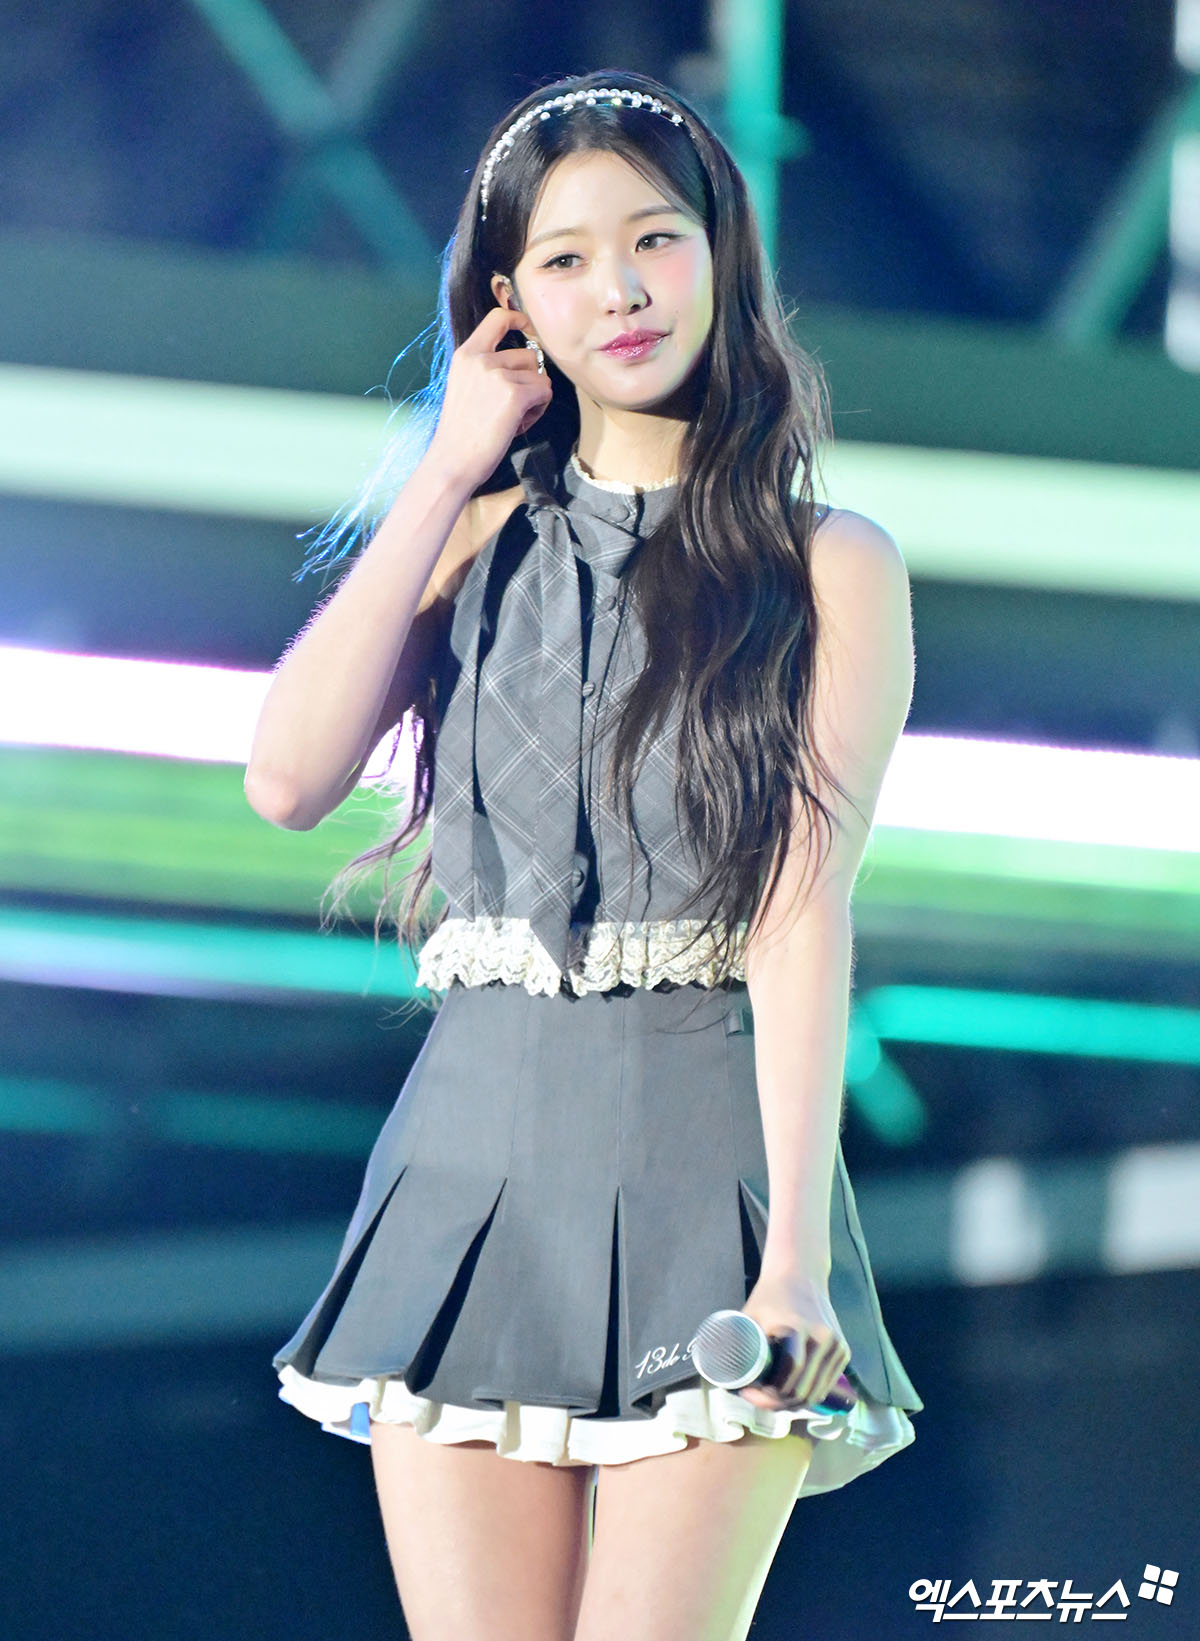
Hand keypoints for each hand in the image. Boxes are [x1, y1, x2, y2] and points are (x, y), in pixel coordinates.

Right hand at [425, 306, 553, 493]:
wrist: (454, 460)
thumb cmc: (462, 431)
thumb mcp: (464, 386)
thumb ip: (486, 367)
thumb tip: (524, 357)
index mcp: (466, 354)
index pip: (497, 318)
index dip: (519, 319)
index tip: (528, 329)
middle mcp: (482, 359)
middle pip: (528, 355)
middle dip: (529, 380)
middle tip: (512, 407)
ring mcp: (498, 375)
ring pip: (539, 376)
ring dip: (534, 397)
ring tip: (513, 418)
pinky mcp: (515, 395)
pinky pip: (545, 392)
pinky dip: (539, 409)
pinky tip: (519, 424)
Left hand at [737, 1268, 851, 1414]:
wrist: (801, 1273)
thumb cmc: (770, 1295)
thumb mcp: (751, 1315)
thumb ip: (739, 1343)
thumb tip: (722, 1376)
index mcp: (799, 1330)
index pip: (788, 1379)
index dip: (766, 1396)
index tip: (748, 1393)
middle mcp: (823, 1340)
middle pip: (803, 1392)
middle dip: (777, 1404)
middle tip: (756, 1399)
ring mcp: (837, 1346)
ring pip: (816, 1393)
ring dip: (793, 1404)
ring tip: (771, 1399)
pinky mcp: (843, 1351)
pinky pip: (825, 1384)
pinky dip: (808, 1394)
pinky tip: (790, 1394)